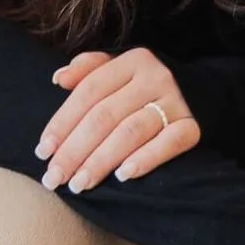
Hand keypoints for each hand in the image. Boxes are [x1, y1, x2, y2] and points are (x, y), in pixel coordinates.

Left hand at [38, 48, 199, 192]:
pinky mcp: (193, 125)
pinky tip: (124, 175)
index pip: (89, 92)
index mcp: (133, 61)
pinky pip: (169, 143)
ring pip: (131, 132)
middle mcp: (155, 77)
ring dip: (101, 161)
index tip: (42, 152)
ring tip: (79, 184)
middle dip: (74, 150)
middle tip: (54, 178)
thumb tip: (59, 78)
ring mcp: (176, 102)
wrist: (201, 94)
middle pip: (105, 115)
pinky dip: (146, 159)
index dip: (62, 122)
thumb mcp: (118, 70)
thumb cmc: (144, 88)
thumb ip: (88, 70)